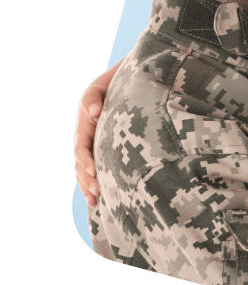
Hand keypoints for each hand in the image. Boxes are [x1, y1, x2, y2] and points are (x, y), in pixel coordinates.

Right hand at [74, 57, 124, 206]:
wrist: (129, 81)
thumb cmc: (114, 83)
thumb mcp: (100, 86)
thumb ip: (94, 98)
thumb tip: (95, 112)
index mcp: (85, 125)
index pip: (82, 147)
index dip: (86, 161)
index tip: (94, 172)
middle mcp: (89, 137)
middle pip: (82, 164)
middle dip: (87, 180)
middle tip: (97, 195)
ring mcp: (98, 144)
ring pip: (89, 169)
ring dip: (91, 185)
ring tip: (97, 202)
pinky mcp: (109, 148)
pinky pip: (102, 166)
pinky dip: (101, 181)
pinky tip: (106, 198)